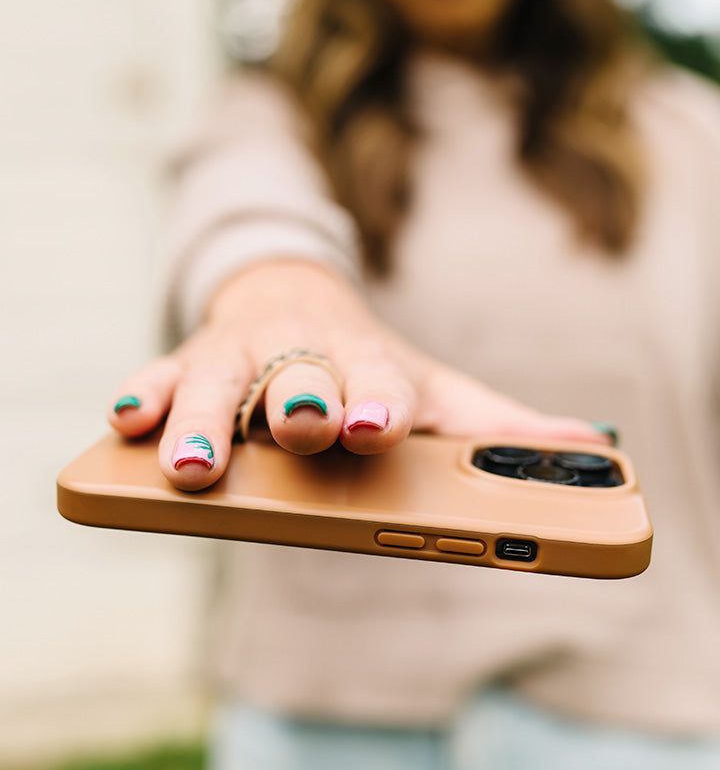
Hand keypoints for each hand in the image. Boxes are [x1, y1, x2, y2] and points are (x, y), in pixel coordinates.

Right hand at [108, 260, 610, 490]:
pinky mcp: (194, 360)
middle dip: (299, 402)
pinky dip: (147, 397)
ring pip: (221, 382)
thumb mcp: (434, 393)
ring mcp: (244, 354)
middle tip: (300, 430)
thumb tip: (587, 452)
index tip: (378, 426)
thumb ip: (495, 431)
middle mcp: (307, 353)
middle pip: (301, 377)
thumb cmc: (372, 366)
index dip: (380, 402)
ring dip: (207, 422)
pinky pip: (165, 376)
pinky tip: (130, 422)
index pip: (381, 381)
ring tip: (192, 468)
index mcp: (371, 363)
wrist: (302, 301)